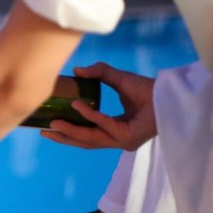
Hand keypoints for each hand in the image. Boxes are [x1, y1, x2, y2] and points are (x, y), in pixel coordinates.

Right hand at [40, 62, 156, 149]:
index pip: (87, 134)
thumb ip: (99, 73)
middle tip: (43, 131)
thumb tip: (76, 70)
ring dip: (70, 131)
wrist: (169, 92)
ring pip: (90, 138)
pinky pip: (104, 126)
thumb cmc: (148, 88)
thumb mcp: (118, 78)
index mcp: (114, 129)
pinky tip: (77, 105)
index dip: (68, 131)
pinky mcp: (128, 139)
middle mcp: (117, 139)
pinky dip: (90, 116)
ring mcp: (122, 141)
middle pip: (84, 141)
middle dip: (63, 137)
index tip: (49, 125)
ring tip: (52, 123)